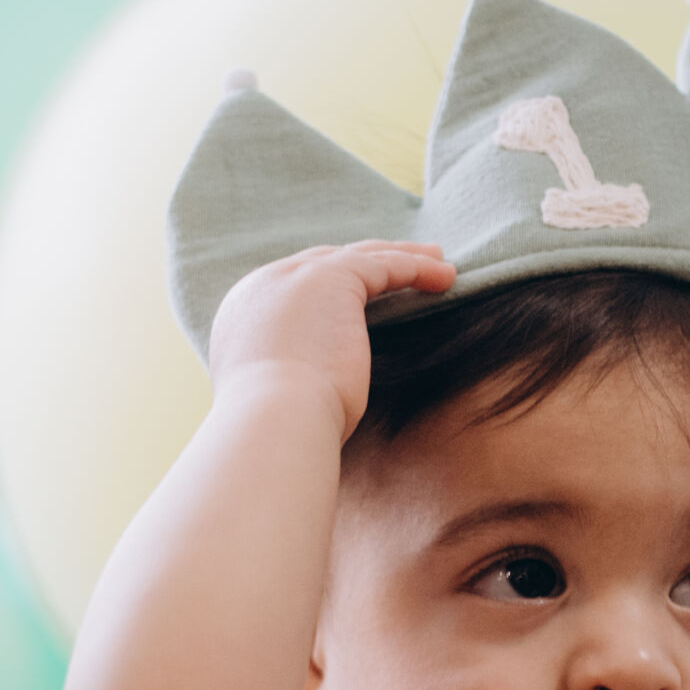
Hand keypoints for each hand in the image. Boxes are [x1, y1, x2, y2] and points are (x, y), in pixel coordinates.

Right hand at [207, 240, 454, 438]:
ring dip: (401, 257)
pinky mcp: (334, 279)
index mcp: (242, 316)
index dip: (332, 289)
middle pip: (325, 262)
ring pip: (359, 257)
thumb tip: (312, 397)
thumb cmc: (275, 433)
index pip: (294, 290)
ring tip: (438, 262)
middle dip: (368, 263)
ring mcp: (296, 277)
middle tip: (405, 265)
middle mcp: (263, 286)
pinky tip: (447, 276)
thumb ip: (289, 384)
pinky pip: (384, 264)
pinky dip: (418, 267)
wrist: (270, 422)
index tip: (363, 296)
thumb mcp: (275, 401)